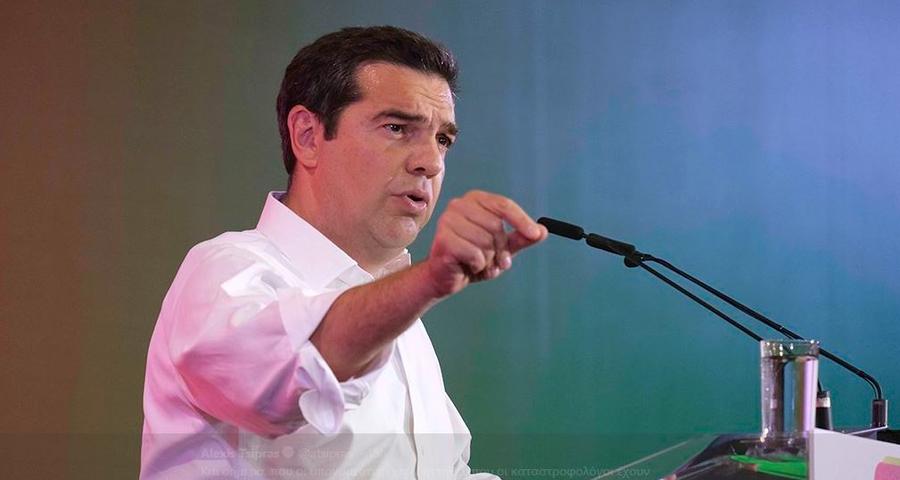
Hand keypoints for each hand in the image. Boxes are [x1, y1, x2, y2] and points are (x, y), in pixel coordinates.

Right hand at [425, 190, 547, 296]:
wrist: (445, 277)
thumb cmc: (472, 258)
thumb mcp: (502, 248)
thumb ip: (521, 238)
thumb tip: (543, 231)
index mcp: (474, 200)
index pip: (503, 205)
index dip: (522, 220)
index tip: (536, 234)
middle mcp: (459, 205)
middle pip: (496, 226)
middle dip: (501, 249)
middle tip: (499, 263)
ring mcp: (448, 221)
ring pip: (486, 242)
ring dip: (489, 260)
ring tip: (481, 265)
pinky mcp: (443, 239)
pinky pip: (475, 254)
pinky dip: (478, 266)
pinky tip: (468, 267)